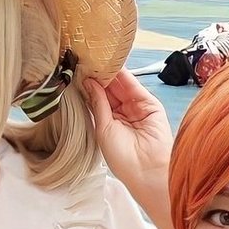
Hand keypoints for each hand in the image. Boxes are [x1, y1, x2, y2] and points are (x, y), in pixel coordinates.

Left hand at [85, 71, 172, 197]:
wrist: (145, 168)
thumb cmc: (123, 158)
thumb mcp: (103, 128)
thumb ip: (98, 104)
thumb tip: (89, 84)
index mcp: (109, 124)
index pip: (99, 100)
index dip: (90, 87)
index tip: (79, 73)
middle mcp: (122, 115)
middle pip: (110, 91)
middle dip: (99, 77)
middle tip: (87, 62)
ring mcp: (136, 109)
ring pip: (121, 87)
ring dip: (111, 74)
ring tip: (98, 60)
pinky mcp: (149, 104)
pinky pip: (134, 87)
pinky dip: (125, 76)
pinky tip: (113, 66)